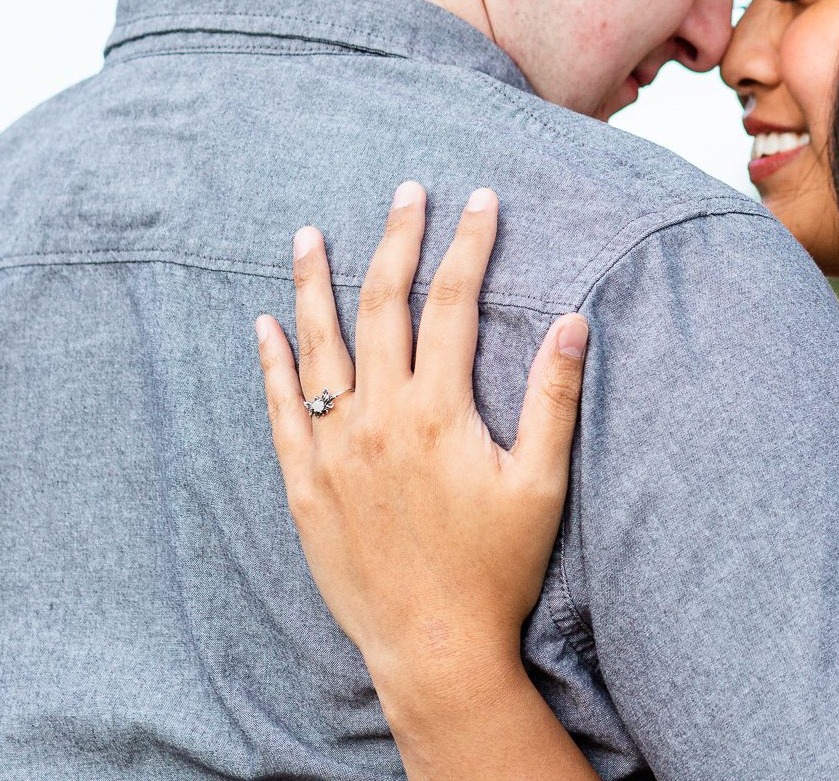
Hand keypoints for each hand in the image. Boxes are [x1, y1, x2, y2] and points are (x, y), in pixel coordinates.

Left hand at [256, 183, 588, 699]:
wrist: (432, 647)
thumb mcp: (541, 482)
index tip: (480, 200)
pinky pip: (281, 410)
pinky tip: (265, 324)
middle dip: (397, 241)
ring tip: (309, 234)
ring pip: (319, 347)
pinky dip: (273, 363)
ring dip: (314, 284)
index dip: (468, 244)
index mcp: (439, 411)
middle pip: (383, 306)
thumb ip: (553, 397)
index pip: (452, 303)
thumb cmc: (497, 568)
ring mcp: (334, 450)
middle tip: (405, 192)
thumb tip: (572, 321)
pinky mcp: (305, 485)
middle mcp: (378, 418)